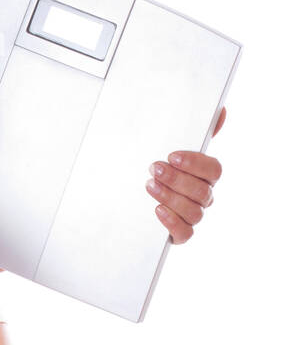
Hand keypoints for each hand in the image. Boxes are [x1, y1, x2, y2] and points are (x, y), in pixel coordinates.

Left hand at [145, 108, 225, 243]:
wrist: (123, 190)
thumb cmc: (153, 163)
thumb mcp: (166, 143)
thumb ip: (192, 129)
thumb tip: (220, 111)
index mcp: (204, 174)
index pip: (214, 170)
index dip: (195, 164)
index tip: (172, 156)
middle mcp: (202, 196)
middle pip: (202, 191)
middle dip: (177, 180)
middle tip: (154, 169)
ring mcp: (191, 215)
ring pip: (194, 212)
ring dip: (171, 198)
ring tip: (149, 186)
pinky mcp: (178, 232)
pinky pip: (185, 234)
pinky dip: (172, 223)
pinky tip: (156, 210)